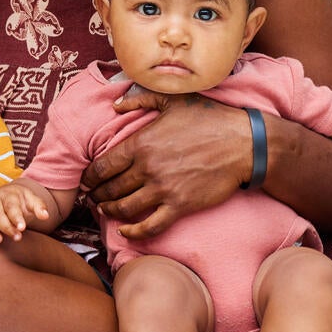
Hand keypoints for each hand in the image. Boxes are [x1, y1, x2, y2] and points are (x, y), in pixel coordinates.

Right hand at [0, 183, 51, 243]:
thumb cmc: (21, 201)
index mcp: (8, 195)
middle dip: (5, 226)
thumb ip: (39, 207)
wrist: (8, 195)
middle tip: (16, 238)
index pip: (11, 206)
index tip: (22, 228)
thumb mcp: (32, 200)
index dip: (16, 217)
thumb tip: (45, 216)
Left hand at [82, 89, 248, 239]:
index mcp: (141, 143)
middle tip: (92, 197)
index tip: (86, 180)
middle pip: (110, 188)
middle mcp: (147, 168)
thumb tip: (115, 104)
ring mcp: (163, 189)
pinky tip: (125, 231)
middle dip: (96, 195)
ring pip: (125, 208)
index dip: (90, 176)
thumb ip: (139, 99)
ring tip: (104, 210)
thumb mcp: (174, 100)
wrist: (244, 144)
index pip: (103, 165)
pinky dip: (134, 232)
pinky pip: (150, 226)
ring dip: (109, 211)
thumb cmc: (209, 119)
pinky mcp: (180, 206)